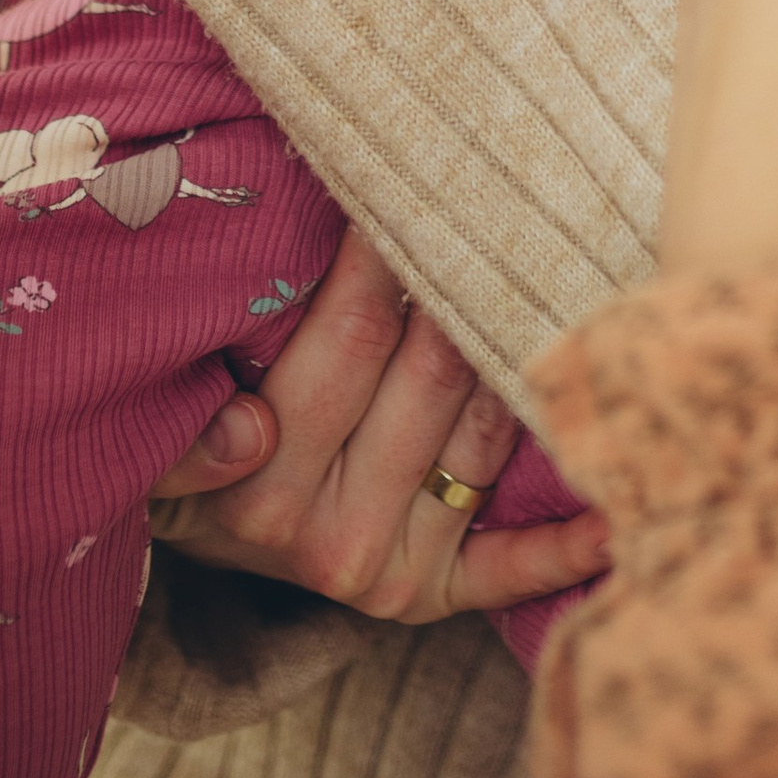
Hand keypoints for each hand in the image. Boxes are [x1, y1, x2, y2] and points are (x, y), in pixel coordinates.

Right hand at [149, 229, 608, 623]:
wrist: (201, 543)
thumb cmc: (189, 433)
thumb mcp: (161, 428)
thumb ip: (189, 428)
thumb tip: (247, 434)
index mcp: (261, 485)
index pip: (354, 334)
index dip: (392, 250)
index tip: (417, 180)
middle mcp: (333, 540)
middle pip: (434, 374)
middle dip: (463, 283)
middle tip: (496, 203)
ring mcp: (391, 574)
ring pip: (485, 435)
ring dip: (522, 357)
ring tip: (551, 276)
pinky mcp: (434, 598)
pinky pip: (515, 565)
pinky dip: (570, 537)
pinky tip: (617, 499)